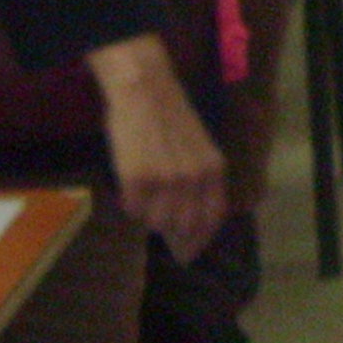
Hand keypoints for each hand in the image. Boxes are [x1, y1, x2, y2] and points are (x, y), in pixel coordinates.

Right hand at [95, 37, 228, 261]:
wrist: (145, 90)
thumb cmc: (170, 117)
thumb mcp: (198, 148)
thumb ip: (199, 180)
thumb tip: (186, 220)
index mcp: (213, 169)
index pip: (212, 217)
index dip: (200, 238)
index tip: (189, 252)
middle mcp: (194, 178)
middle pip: (184, 226)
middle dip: (171, 231)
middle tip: (158, 221)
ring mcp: (166, 180)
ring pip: (156, 222)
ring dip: (148, 215)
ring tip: (143, 195)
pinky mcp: (138, 178)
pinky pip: (133, 209)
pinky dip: (129, 203)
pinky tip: (129, 188)